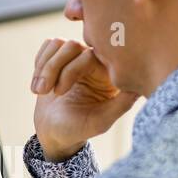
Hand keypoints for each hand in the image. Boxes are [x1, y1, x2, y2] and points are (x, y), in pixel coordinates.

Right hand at [31, 38, 137, 160]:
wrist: (54, 133)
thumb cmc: (78, 130)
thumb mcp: (100, 122)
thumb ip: (121, 105)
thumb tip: (139, 88)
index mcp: (108, 75)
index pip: (89, 55)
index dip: (70, 70)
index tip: (59, 93)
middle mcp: (94, 63)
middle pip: (72, 45)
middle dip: (53, 69)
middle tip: (45, 92)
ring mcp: (76, 58)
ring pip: (58, 44)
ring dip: (43, 68)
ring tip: (39, 90)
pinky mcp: (59, 57)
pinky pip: (48, 46)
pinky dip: (38, 64)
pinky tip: (38, 85)